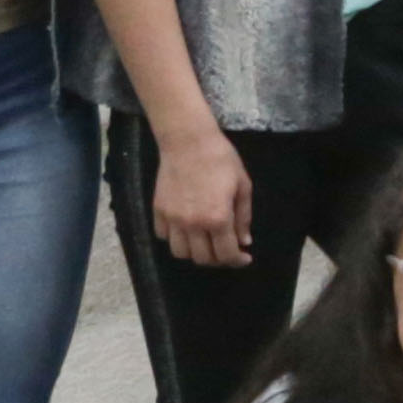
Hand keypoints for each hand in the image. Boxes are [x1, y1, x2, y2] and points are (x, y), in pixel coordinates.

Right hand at [147, 125, 254, 267]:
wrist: (188, 141)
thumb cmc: (221, 160)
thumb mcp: (242, 186)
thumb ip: (243, 218)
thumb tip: (244, 242)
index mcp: (218, 218)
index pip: (226, 254)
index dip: (237, 261)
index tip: (244, 258)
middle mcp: (193, 224)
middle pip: (202, 258)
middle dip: (218, 259)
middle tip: (226, 249)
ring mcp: (172, 219)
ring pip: (180, 253)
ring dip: (195, 253)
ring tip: (205, 243)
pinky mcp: (158, 211)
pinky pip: (163, 237)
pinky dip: (175, 239)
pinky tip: (186, 230)